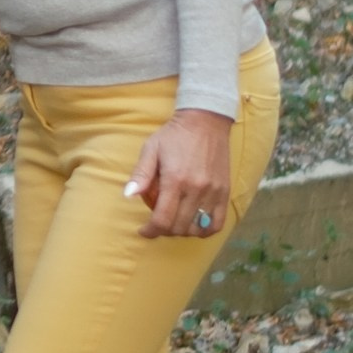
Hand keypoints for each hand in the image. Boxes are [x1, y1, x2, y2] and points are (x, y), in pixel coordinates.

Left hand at [126, 107, 235, 241]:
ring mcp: (213, 191)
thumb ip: (140, 174)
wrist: (205, 121)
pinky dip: (205, 230)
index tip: (144, 230)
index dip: (150, 231)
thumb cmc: (174, 135)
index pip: (162, 219)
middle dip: (164, 231)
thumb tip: (128, 196)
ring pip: (197, 228)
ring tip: (174, 222)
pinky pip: (217, 222)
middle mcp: (196, 188)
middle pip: (179, 227)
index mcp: (175, 180)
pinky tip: (195, 225)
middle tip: (157, 223)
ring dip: (183, 231)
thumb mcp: (151, 149)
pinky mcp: (225, 190)